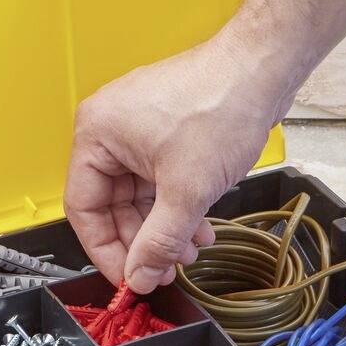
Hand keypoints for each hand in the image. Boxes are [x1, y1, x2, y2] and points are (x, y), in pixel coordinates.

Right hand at [64, 29, 281, 293]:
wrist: (262, 68)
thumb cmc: (220, 104)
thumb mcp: (186, 191)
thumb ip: (159, 241)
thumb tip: (140, 276)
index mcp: (96, 135)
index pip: (83, 208)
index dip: (104, 250)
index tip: (127, 277)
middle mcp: (110, 129)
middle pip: (112, 205)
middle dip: (142, 241)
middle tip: (162, 271)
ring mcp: (138, 128)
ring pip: (140, 196)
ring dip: (164, 228)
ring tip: (187, 253)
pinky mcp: (166, 129)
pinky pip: (160, 180)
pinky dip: (178, 206)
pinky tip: (200, 228)